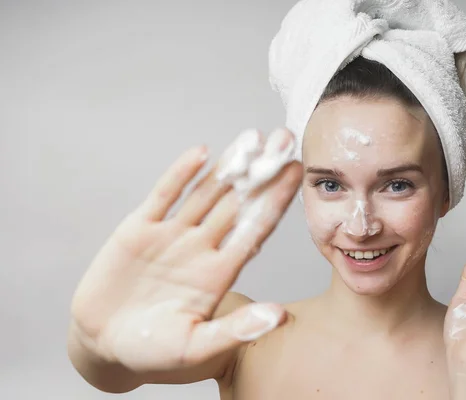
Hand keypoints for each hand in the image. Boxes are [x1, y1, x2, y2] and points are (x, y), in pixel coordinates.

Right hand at [70, 128, 300, 373]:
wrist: (102, 343)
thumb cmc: (152, 351)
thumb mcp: (196, 346)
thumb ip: (236, 330)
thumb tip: (279, 317)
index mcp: (220, 272)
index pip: (256, 229)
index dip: (277, 201)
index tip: (296, 173)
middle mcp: (202, 247)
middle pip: (237, 203)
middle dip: (262, 173)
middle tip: (285, 139)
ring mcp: (172, 235)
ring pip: (206, 193)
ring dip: (228, 166)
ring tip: (252, 137)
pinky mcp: (139, 229)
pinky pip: (164, 196)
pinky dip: (180, 174)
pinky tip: (201, 153)